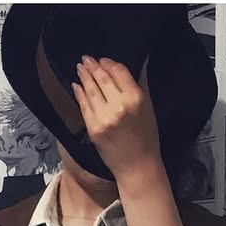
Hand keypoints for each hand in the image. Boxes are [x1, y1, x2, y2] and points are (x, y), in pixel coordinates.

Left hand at [71, 55, 161, 178]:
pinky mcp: (93, 128)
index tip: (103, 60)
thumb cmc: (146, 137)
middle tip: (86, 59)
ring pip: (91, 90)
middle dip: (92, 66)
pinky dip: (79, 93)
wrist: (137, 166)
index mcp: (136, 98)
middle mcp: (119, 106)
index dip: (109, 63)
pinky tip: (76, 85)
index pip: (119, 71)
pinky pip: (84, 106)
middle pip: (102, 78)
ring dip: (84, 76)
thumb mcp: (149, 108)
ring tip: (80, 68)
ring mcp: (104, 117)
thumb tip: (141, 60)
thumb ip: (142, 83)